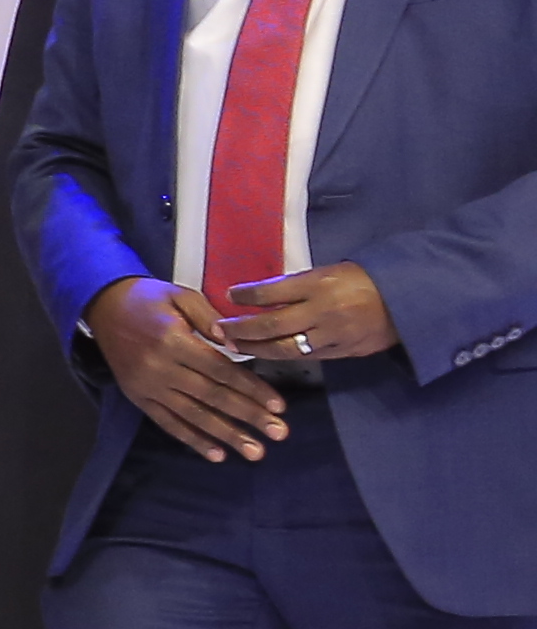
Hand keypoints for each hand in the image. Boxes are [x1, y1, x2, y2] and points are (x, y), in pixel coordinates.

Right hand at [85, 275, 285, 461]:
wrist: (100, 306)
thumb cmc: (147, 299)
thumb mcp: (181, 296)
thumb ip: (210, 318)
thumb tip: (239, 343)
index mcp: (173, 340)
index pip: (221, 370)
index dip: (252, 389)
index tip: (279, 406)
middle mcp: (160, 368)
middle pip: (212, 397)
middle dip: (248, 416)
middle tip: (279, 433)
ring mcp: (147, 386)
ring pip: (193, 415)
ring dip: (226, 435)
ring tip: (254, 452)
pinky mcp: (138, 398)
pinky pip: (167, 423)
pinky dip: (192, 440)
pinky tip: (216, 455)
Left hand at [215, 260, 397, 378]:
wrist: (408, 302)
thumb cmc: (364, 280)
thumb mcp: (329, 271)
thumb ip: (297, 284)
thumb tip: (260, 293)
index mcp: (319, 284)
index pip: (272, 291)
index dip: (246, 294)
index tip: (229, 294)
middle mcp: (323, 311)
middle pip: (272, 325)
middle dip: (242, 329)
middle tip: (219, 330)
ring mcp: (333, 335)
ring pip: (286, 348)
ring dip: (257, 349)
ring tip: (236, 346)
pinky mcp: (343, 352)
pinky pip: (308, 357)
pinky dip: (284, 357)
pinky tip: (267, 354)